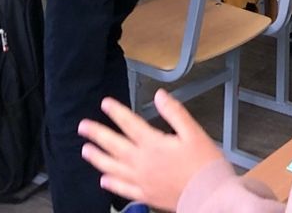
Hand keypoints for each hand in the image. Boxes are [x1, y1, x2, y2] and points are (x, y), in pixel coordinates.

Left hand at [79, 90, 224, 210]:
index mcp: (153, 144)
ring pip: (113, 168)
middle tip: (82, 127)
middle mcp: (142, 163)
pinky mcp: (146, 196)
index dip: (116, 113)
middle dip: (97, 134)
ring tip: (85, 151)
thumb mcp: (194, 133)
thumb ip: (175, 113)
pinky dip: (112, 184)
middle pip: (115, 146)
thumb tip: (160, 95)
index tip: (105, 104)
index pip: (130, 124)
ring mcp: (142, 181)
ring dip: (98, 159)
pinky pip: (123, 190)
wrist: (209, 196)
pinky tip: (103, 181)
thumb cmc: (204, 164)